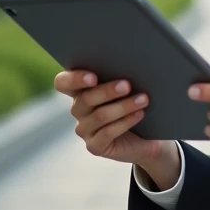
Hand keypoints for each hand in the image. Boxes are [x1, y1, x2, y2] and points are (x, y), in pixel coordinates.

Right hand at [54, 70, 180, 188]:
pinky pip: (107, 133)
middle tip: (127, 85)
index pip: (62, 83)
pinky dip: (125, 122)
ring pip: (100, 115)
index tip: (93, 77)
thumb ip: (119, 76)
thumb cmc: (134, 102)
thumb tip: (130, 63)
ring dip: (124, 106)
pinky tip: (139, 114)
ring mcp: (84, 130)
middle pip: (85, 99)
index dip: (74, 79)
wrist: (146, 135)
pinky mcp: (95, 146)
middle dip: (107, 91)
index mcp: (80, 90)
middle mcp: (78, 110)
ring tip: (143, 99)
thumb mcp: (127, 88)